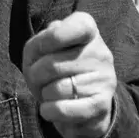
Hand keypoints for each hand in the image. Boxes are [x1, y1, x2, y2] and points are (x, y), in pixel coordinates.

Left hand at [21, 12, 115, 137]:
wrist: (82, 104)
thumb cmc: (56, 69)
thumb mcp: (42, 50)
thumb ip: (39, 43)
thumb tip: (49, 42)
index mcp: (88, 32)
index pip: (75, 26)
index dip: (47, 39)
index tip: (39, 49)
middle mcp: (100, 52)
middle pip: (50, 65)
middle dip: (33, 76)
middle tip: (38, 80)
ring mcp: (104, 79)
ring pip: (55, 89)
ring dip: (43, 95)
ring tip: (51, 93)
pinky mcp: (101, 105)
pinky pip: (63, 109)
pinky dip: (48, 111)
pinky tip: (50, 109)